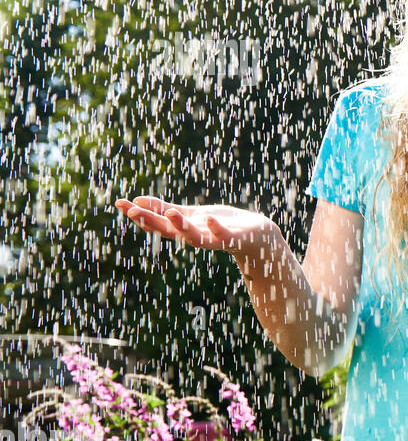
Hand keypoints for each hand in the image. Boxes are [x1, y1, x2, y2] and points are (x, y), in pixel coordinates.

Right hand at [114, 196, 280, 261]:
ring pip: (194, 237)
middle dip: (150, 221)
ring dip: (181, 227)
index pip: (157, 223)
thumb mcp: (190, 215)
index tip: (119, 204)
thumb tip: (136, 201)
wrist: (255, 236)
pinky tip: (208, 217)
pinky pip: (223, 236)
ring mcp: (214, 239)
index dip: (139, 215)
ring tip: (171, 214)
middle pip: (169, 231)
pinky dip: (215, 228)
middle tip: (131, 211)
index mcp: (184, 229)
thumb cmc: (221, 224)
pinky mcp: (233, 239)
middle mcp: (195, 236)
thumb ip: (166, 210)